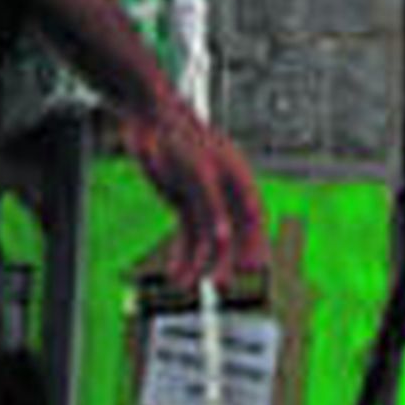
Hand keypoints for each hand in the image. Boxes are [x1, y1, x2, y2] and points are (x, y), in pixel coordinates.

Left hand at [123, 87, 268, 289]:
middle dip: (227, 259)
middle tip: (222, 286)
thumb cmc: (177, 136)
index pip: (253, 214)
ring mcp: (203, 196)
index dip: (256, 242)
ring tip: (186, 285)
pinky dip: (183, 254)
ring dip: (198, 261)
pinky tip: (176, 273)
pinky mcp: (184, 202)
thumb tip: (224, 239)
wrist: (148, 118)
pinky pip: (188, 234)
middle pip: (232, 230)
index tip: (253, 269)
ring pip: (207, 236)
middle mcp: (223, 188)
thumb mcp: (197, 171)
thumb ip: (211, 205)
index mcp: (236, 175)